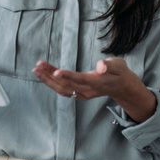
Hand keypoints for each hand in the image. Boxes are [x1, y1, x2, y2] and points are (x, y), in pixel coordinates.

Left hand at [33, 57, 157, 122]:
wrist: (122, 87)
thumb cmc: (119, 72)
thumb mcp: (119, 65)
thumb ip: (110, 65)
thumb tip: (101, 66)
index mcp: (97, 82)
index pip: (80, 79)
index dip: (68, 76)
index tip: (55, 72)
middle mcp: (88, 90)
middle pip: (67, 85)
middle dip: (50, 76)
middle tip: (38, 65)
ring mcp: (83, 94)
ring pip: (62, 89)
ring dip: (48, 80)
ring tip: (37, 69)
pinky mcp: (79, 94)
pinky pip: (63, 90)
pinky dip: (52, 83)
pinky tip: (43, 75)